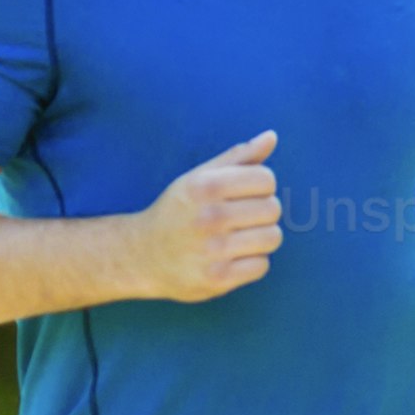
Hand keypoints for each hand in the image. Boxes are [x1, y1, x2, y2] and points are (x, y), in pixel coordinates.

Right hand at [130, 132, 284, 305]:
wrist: (142, 254)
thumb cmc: (178, 211)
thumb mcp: (199, 178)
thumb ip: (238, 157)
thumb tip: (271, 136)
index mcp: (205, 186)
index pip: (266, 179)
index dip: (260, 186)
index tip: (242, 194)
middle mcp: (209, 216)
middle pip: (273, 209)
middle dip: (261, 212)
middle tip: (238, 218)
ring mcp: (214, 249)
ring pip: (272, 237)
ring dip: (260, 238)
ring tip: (238, 237)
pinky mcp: (218, 278)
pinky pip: (262, 265)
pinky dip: (252, 262)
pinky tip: (231, 257)